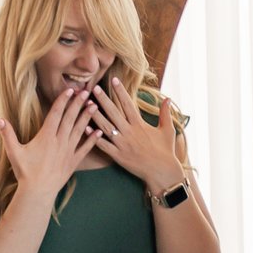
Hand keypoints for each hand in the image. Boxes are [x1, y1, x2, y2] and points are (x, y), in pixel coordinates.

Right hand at [0, 88, 93, 199]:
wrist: (38, 191)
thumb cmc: (24, 171)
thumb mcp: (13, 151)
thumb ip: (7, 134)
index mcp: (45, 136)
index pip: (55, 114)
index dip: (63, 101)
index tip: (70, 90)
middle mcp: (59, 141)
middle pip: (70, 118)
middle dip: (78, 104)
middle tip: (86, 91)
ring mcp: (68, 151)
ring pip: (79, 130)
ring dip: (87, 117)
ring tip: (95, 105)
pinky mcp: (73, 161)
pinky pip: (85, 148)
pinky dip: (93, 139)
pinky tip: (99, 131)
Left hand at [85, 76, 184, 193]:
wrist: (162, 172)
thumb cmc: (166, 151)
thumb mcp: (168, 130)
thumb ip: (165, 114)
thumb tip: (167, 98)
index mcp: (140, 125)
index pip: (128, 104)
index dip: (120, 91)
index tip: (114, 80)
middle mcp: (130, 132)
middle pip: (113, 112)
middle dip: (103, 99)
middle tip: (93, 87)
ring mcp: (122, 144)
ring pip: (105, 126)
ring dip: (95, 115)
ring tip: (86, 104)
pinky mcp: (118, 156)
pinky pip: (103, 145)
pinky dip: (93, 137)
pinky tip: (85, 127)